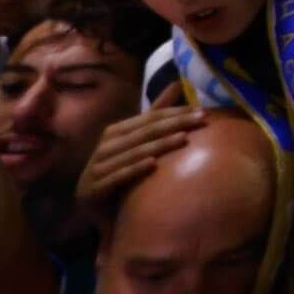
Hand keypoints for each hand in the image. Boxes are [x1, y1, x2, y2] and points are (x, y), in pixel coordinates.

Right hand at [77, 94, 204, 217]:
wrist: (98, 210)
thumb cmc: (123, 171)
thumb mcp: (139, 141)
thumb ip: (156, 114)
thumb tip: (179, 83)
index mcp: (115, 132)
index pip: (149, 118)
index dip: (175, 112)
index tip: (202, 111)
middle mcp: (104, 147)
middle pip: (144, 132)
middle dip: (174, 124)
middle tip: (200, 119)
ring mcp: (96, 168)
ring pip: (133, 153)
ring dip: (158, 145)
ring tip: (183, 139)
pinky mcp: (92, 190)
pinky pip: (116, 177)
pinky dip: (134, 170)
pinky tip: (152, 164)